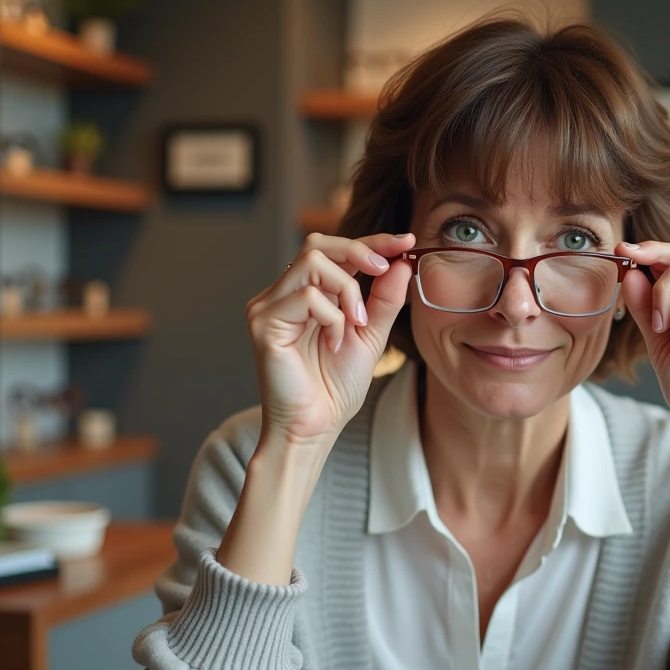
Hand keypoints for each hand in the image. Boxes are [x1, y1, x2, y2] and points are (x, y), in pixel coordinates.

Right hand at [246, 231, 413, 446]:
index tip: (406, 241)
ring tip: (356, 324)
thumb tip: (400, 262)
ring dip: (347, 291)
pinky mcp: (263, 322)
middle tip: (385, 269)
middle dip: (359, 250)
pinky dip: (332, 317)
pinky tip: (334, 344)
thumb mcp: (370, 336)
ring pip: (312, 261)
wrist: (314, 428)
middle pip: (317, 243)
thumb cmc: (335, 388)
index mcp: (307, 295)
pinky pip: (307, 295)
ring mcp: (269, 305)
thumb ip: (383, 300)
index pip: (336, 252)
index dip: (372, 241)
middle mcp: (283, 294)